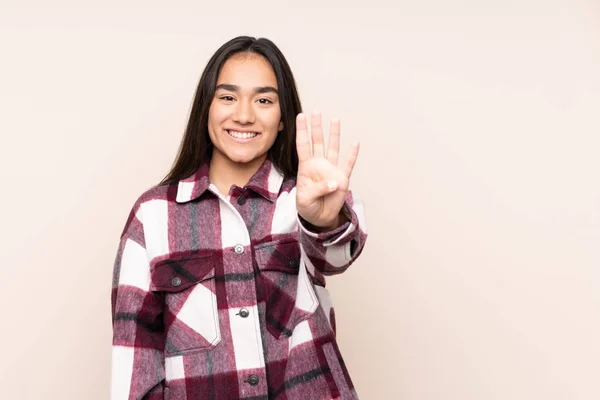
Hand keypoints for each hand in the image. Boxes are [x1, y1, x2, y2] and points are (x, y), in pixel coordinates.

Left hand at [295, 111, 359, 229]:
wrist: (319, 218)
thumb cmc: (308, 206)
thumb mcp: (305, 199)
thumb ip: (317, 189)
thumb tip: (334, 182)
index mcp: (305, 167)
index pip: (302, 145)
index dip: (301, 131)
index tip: (300, 116)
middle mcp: (319, 165)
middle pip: (317, 141)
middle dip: (316, 126)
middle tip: (316, 111)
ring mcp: (331, 170)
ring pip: (333, 148)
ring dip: (334, 134)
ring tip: (335, 120)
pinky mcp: (342, 178)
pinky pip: (348, 164)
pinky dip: (352, 154)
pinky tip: (355, 142)